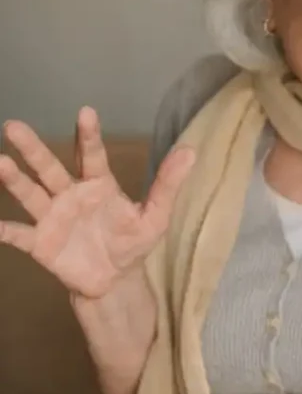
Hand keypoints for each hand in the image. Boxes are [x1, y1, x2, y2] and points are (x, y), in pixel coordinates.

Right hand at [0, 108, 193, 298]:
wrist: (115, 281)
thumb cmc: (133, 243)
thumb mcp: (156, 215)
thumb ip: (168, 184)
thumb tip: (191, 151)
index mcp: (98, 185)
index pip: (92, 156)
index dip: (88, 135)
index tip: (86, 112)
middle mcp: (70, 194)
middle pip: (50, 168)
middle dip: (33, 149)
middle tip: (14, 126)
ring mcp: (52, 217)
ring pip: (30, 194)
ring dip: (13, 180)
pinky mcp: (40, 243)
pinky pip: (19, 235)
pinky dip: (5, 231)